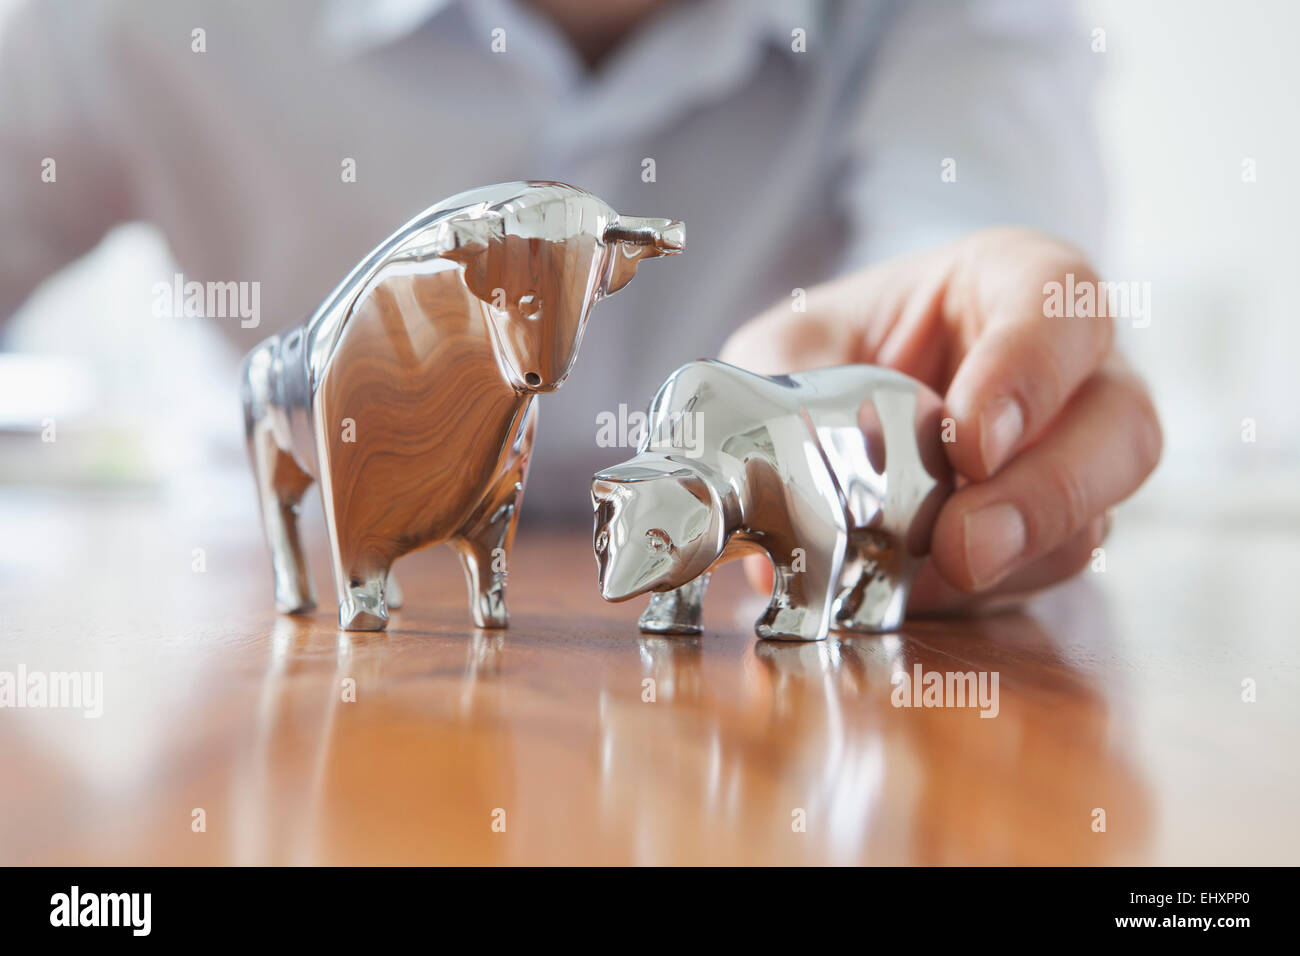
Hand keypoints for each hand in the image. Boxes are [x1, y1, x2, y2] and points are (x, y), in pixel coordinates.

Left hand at [720, 227, 1161, 613]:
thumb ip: (786, 385)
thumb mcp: (794, 343)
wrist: (844, 395)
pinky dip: (990, 591)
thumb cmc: (838, 348)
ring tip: (934, 577)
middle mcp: (1075, 372)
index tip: (970, 441)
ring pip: (1098, 512)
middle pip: (1122, 426)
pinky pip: (1049, 572)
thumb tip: (780, 485)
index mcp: (1019, 285)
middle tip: (962, 542)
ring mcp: (1074, 459)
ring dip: (1019, 556)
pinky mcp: (1050, 536)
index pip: (1063, 306)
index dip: (1028, 374)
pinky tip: (923, 590)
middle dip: (1045, 494)